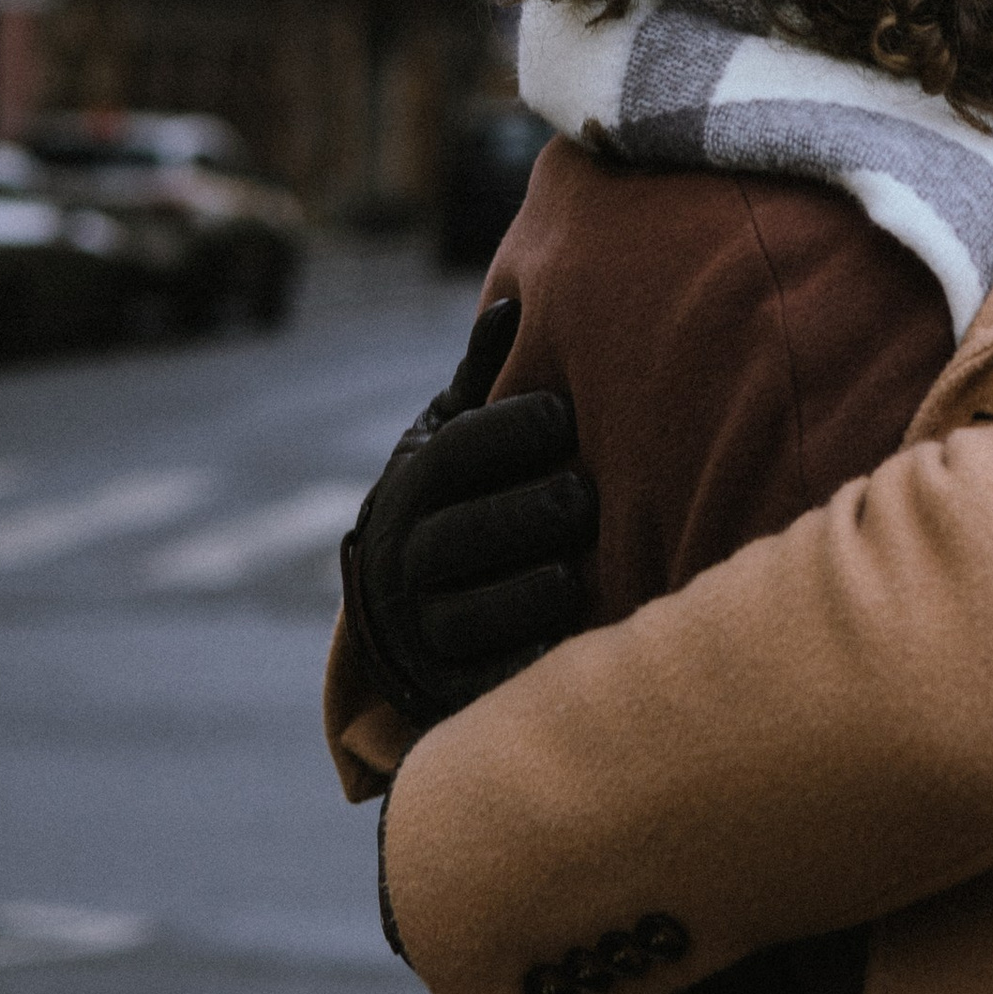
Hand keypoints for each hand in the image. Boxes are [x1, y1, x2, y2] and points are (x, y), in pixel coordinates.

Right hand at [337, 300, 596, 724]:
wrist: (408, 605)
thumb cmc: (462, 495)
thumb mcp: (457, 435)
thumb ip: (484, 378)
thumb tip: (513, 304)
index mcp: (413, 487)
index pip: (457, 454)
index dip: (512, 430)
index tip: (567, 413)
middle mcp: (406, 559)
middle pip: (466, 533)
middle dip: (532, 510)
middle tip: (585, 495)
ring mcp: (425, 629)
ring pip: (475, 613)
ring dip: (533, 589)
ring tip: (577, 569)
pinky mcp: (452, 688)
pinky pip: (489, 683)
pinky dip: (526, 669)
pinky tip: (569, 649)